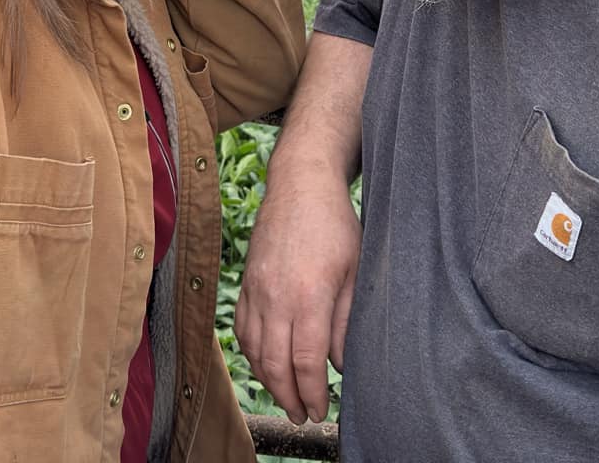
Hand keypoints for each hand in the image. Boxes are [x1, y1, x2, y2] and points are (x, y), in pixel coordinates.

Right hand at [235, 161, 361, 424]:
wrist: (300, 183)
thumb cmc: (335, 224)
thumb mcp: (356, 270)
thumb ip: (347, 320)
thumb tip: (340, 362)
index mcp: (309, 296)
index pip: (307, 362)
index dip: (313, 393)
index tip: (321, 410)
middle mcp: (276, 297)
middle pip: (275, 364)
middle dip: (289, 397)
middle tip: (303, 415)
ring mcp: (256, 290)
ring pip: (254, 351)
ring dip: (268, 381)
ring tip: (286, 398)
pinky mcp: (246, 282)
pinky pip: (242, 329)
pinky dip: (251, 354)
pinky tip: (265, 364)